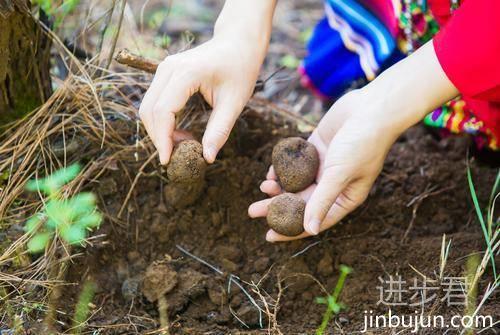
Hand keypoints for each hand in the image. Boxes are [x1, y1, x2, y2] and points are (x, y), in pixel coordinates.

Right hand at [139, 37, 261, 163]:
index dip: (162, 139)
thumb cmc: (240, 70)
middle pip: (149, 110)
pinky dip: (162, 121)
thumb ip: (219, 130)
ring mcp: (163, 69)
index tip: (168, 161)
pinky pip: (154, 101)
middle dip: (158, 138)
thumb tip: (207, 158)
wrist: (238, 42)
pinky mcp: (164, 73)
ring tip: (184, 143)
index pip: (163, 111)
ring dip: (159, 130)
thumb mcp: (234, 102)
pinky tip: (181, 131)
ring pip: (148, 107)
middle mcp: (168, 68)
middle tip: (177, 157)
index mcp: (186, 73)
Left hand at [248, 41, 458, 241]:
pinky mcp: (316, 147)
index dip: (291, 230)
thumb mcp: (340, 175)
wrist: (373, 108)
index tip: (268, 236)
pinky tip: (270, 171)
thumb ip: (322, 201)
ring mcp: (324, 166)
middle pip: (300, 202)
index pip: (314, 220)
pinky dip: (283, 167)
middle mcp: (333, 184)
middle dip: (276, 207)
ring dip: (278, 187)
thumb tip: (310, 230)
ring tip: (262, 188)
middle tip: (252, 212)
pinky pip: (295, 162)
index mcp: (345, 198)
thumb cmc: (363, 143)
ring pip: (296, 182)